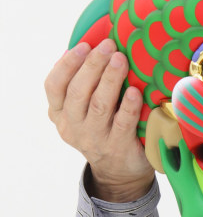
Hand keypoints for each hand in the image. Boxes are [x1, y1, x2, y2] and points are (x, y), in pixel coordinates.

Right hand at [45, 40, 155, 200]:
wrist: (119, 172)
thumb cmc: (105, 127)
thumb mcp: (85, 109)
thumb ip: (85, 84)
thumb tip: (97, 44)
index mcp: (60, 113)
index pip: (54, 86)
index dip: (67, 64)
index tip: (83, 45)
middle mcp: (73, 126)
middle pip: (77, 92)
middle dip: (93, 65)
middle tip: (109, 46)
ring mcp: (94, 138)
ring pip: (98, 105)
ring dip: (110, 79)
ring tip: (121, 59)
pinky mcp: (117, 147)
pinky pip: (121, 123)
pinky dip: (127, 106)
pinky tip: (134, 91)